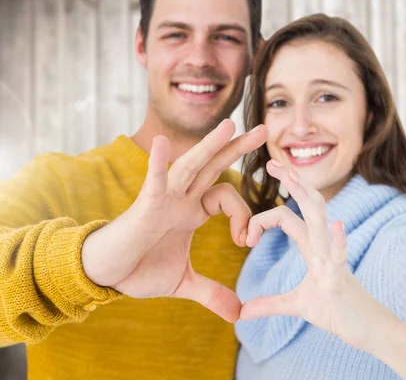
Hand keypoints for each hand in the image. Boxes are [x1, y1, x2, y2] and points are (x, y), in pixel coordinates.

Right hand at [81, 119, 266, 321]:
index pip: (228, 197)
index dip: (244, 215)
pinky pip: (153, 181)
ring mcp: (164, 199)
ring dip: (210, 145)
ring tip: (230, 124)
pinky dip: (157, 163)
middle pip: (214, 167)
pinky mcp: (144, 207)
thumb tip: (238, 314)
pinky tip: (161, 143)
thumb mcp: (184, 283)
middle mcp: (181, 199)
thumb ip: (212, 293)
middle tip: (265, 131)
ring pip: (191, 166)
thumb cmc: (140, 271)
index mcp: (193, 211)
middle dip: (238, 148)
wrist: (107, 276)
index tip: (246, 242)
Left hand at [239, 160, 388, 347]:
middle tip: (271, 162)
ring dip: (306, 196)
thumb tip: (242, 313)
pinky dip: (339, 241)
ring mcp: (333, 258)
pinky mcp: (340, 278)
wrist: (367, 329)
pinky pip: (341, 255)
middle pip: (307, 204)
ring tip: (293, 177)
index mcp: (312, 246)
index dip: (263, 217)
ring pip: (320, 220)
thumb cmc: (336, 311)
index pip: (287, 217)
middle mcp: (323, 245)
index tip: (245, 237)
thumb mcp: (297, 306)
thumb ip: (269, 304)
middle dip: (291, 181)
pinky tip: (337, 226)